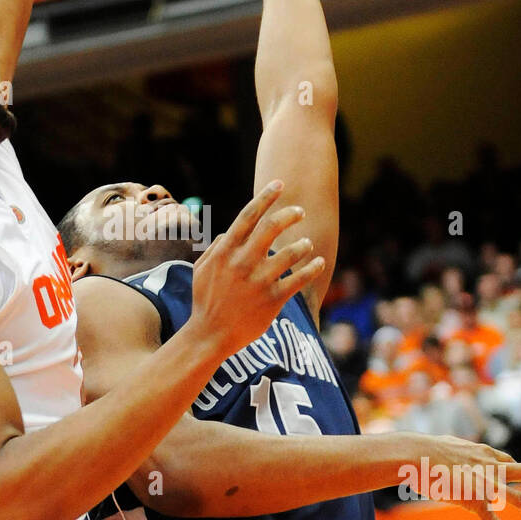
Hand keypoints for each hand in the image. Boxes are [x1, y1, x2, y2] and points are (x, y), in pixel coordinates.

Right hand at [188, 182, 324, 360]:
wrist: (210, 335)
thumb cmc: (204, 301)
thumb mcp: (201, 269)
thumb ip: (215, 248)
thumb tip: (229, 232)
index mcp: (226, 251)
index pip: (248, 215)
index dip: (266, 196)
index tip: (279, 183)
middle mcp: (243, 262)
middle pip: (272, 226)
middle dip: (290, 213)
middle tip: (300, 211)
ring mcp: (259, 281)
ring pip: (290, 252)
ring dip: (303, 244)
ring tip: (307, 242)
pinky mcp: (273, 300)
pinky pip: (299, 279)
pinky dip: (312, 268)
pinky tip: (319, 262)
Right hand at [404, 435, 520, 519]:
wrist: (418, 456)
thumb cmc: (423, 450)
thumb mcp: (445, 445)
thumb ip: (455, 450)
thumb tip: (447, 451)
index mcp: (484, 453)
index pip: (506, 461)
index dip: (508, 468)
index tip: (507, 470)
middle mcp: (492, 467)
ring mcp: (488, 485)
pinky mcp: (477, 501)